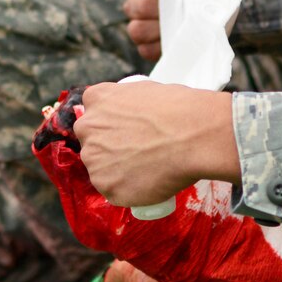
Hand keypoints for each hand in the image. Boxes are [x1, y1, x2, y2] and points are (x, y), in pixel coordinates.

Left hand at [73, 80, 237, 206]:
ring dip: (117, 172)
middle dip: (110, 149)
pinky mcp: (107, 186)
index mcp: (97, 98)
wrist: (193, 135)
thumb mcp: (147, 89)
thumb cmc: (180, 109)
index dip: (111, 126)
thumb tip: (133, 116)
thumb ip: (128, 103)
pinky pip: (115, 192)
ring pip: (101, 170)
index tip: (127, 133)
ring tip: (147, 169)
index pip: (94, 114)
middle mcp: (87, 128)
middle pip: (92, 142)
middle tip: (138, 153)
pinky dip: (129, 192)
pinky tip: (149, 184)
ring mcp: (94, 160)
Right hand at [123, 0, 218, 61]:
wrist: (211, 11)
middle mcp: (135, 3)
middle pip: (140, 7)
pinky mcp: (146, 47)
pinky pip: (146, 50)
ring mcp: (139, 26)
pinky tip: (180, 40)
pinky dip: (164, 46)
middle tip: (186, 11)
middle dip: (166, 10)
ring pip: (138, 30)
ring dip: (163, 30)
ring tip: (183, 26)